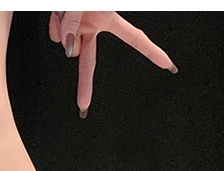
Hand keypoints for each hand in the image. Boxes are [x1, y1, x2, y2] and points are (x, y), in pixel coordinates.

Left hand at [49, 12, 176, 118]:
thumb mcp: (80, 3)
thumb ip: (74, 22)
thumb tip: (68, 50)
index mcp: (108, 19)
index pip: (135, 38)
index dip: (152, 52)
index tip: (168, 65)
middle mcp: (94, 27)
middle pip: (88, 62)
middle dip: (85, 86)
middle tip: (83, 107)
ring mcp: (78, 29)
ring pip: (65, 44)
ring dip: (61, 26)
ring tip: (63, 9)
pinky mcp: (65, 28)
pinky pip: (56, 36)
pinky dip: (54, 24)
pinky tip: (58, 12)